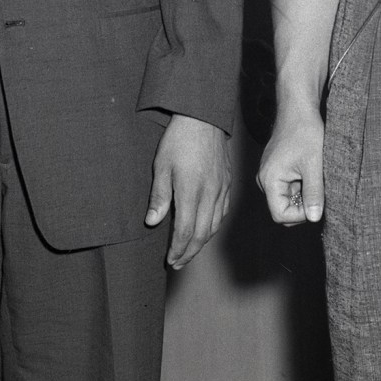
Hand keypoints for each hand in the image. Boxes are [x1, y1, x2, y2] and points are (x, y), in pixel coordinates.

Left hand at [147, 115, 231, 268]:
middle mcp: (209, 194)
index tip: (170, 260)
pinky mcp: (227, 183)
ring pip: (214, 225)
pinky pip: (222, 212)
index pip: (185, 231)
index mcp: (191, 191)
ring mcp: (221, 189)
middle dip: (188, 252)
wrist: (203, 118)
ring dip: (201, 242)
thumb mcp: (161, 166)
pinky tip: (205, 229)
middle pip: (201, 234)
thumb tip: (152, 222)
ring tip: (188, 251)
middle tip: (178, 263)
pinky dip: (213, 226)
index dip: (177, 249)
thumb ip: (159, 197)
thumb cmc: (179, 140)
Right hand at [257, 104, 324, 225]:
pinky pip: (287, 188)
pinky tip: (309, 172)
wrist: (299, 109)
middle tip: (318, 190)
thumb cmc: (305, 132)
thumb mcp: (314, 165)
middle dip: (302, 206)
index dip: (300, 215)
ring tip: (314, 176)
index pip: (280, 215)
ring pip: (286, 199)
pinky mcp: (276, 170)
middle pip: (282, 210)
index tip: (316, 202)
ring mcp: (269, 175)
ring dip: (302, 195)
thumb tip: (314, 217)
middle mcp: (264, 180)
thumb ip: (314, 193)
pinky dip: (300, 186)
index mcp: (269, 180)